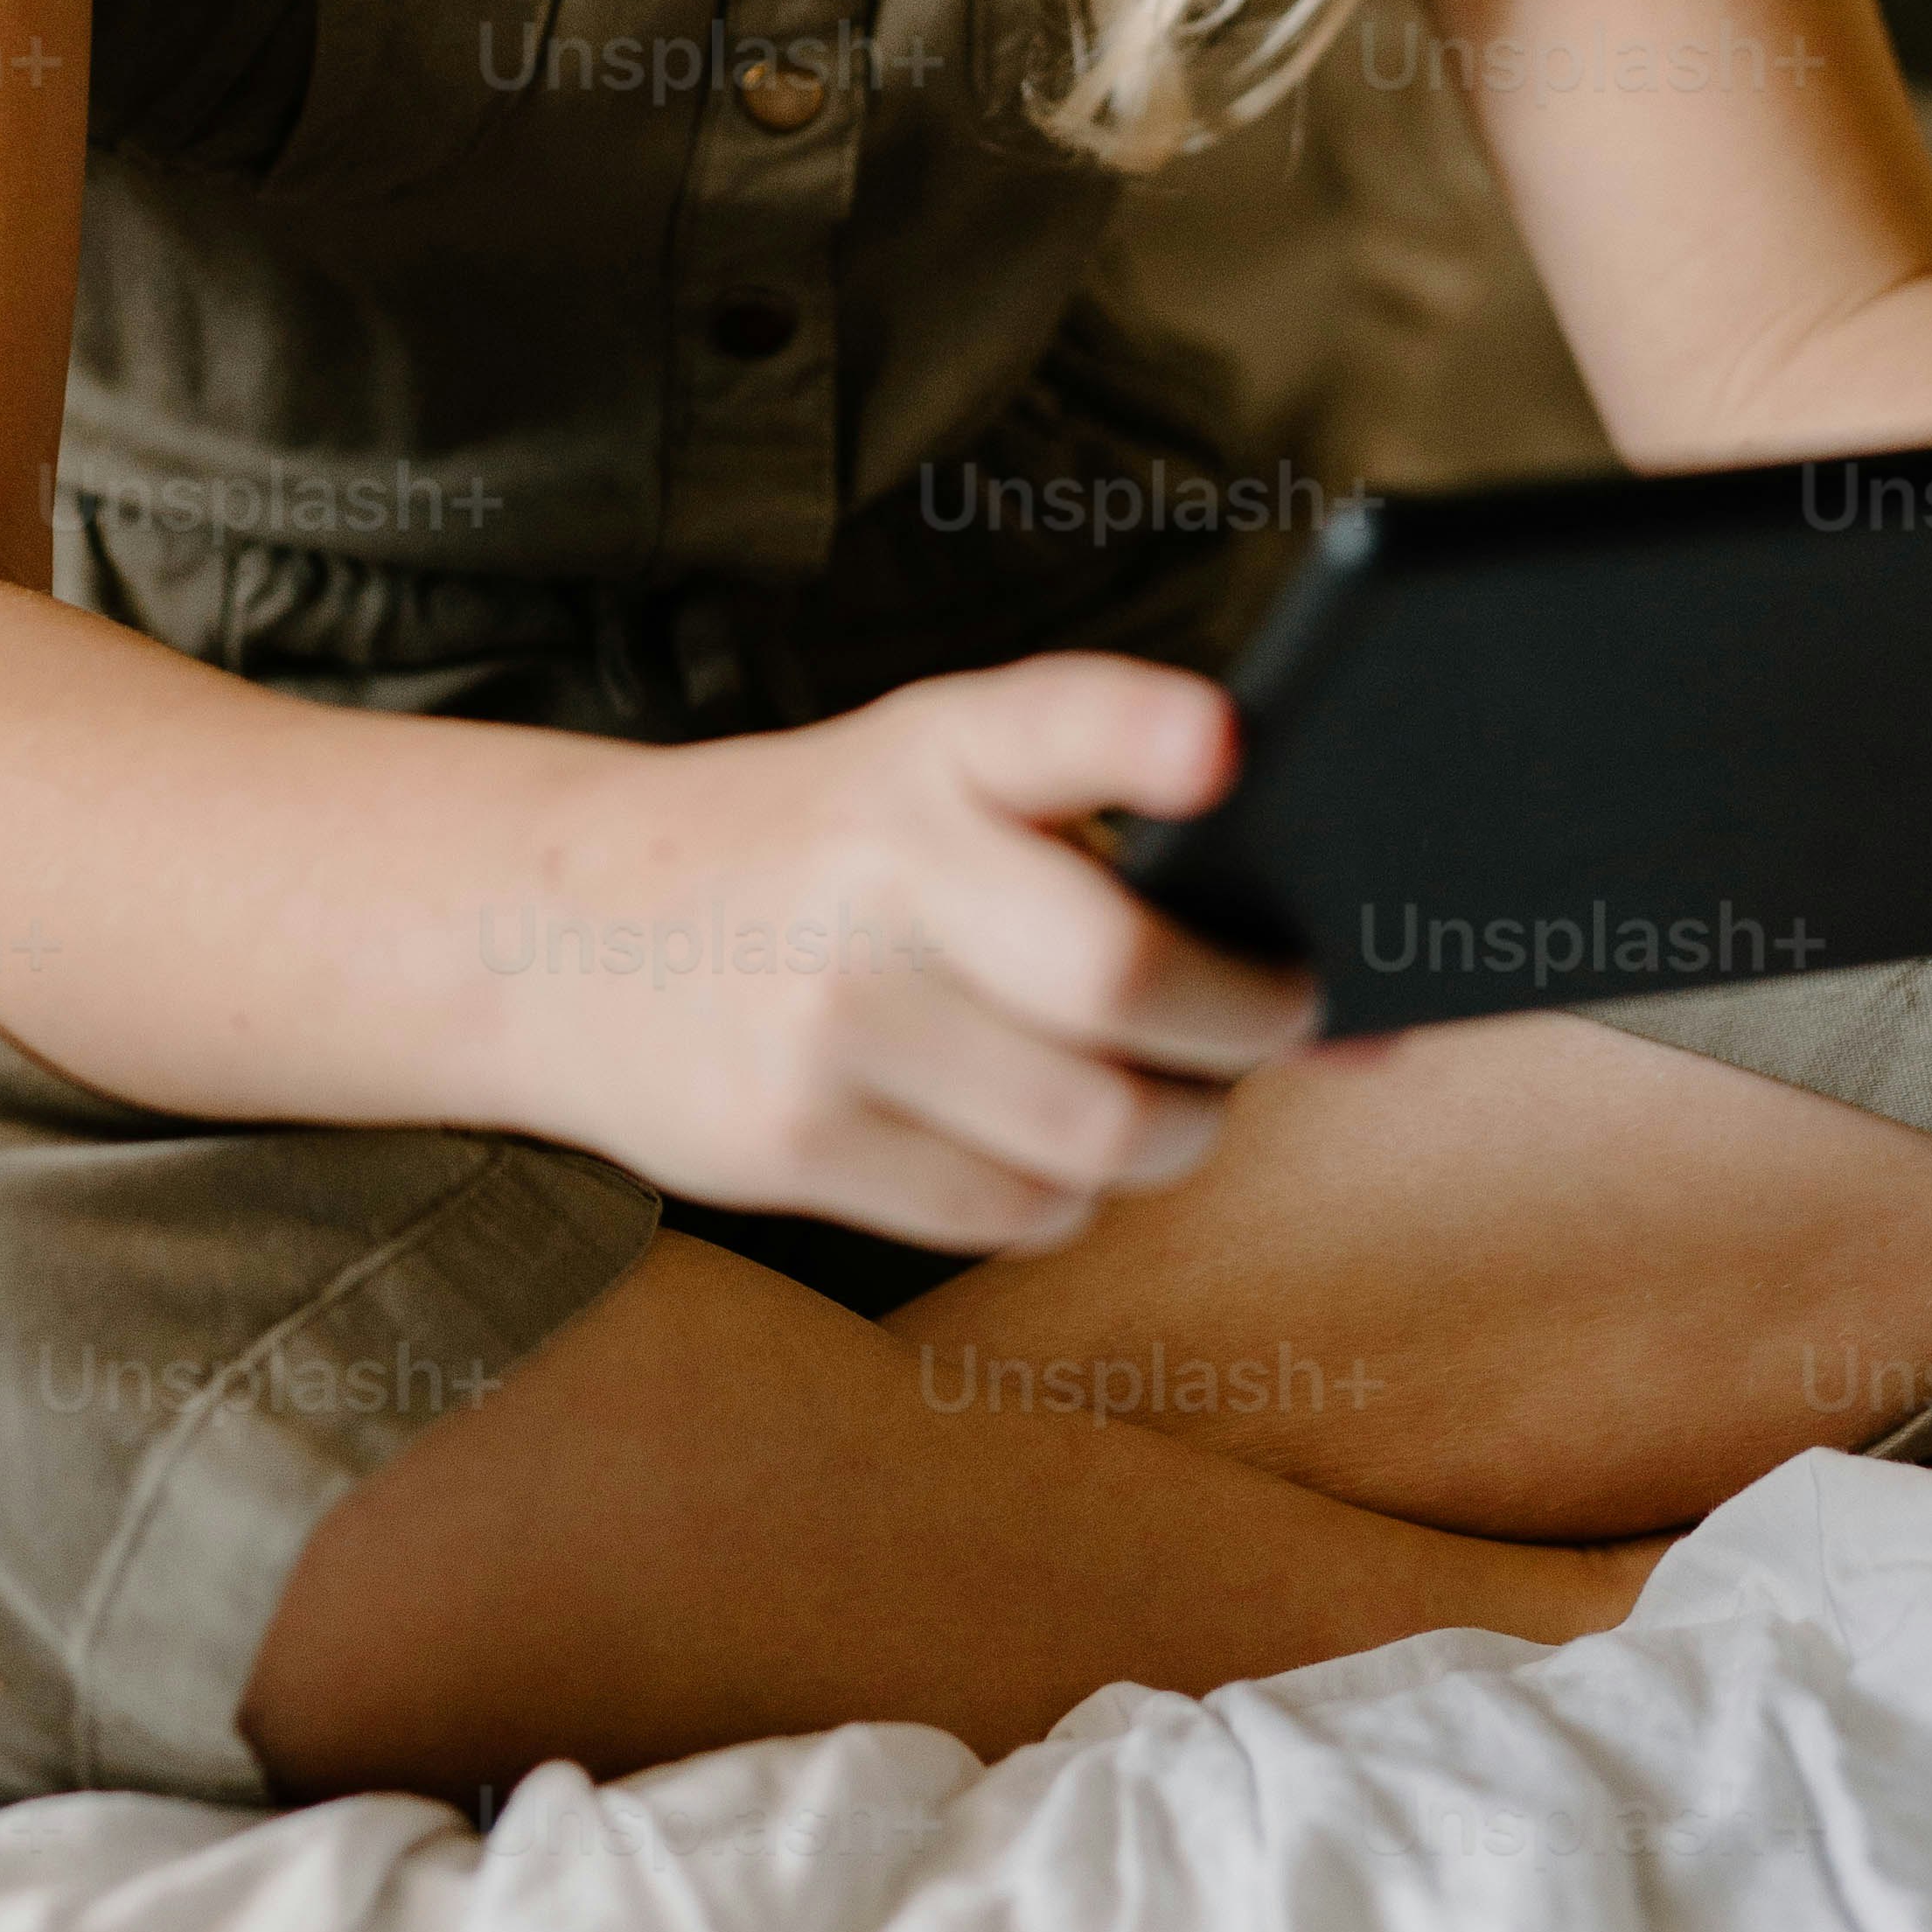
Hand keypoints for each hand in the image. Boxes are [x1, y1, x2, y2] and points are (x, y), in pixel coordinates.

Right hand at [488, 654, 1321, 1252]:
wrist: (558, 924)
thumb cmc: (826, 852)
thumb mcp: (940, 788)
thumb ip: (1129, 853)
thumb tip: (1373, 1030)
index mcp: (929, 748)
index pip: (1048, 719)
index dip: (1139, 733)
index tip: (1218, 748)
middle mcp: (875, 869)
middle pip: (1121, 979)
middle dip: (1247, 1021)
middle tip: (1272, 1013)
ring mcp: (825, 1015)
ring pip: (1095, 1130)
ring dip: (1169, 1129)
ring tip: (1154, 1091)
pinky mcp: (791, 1140)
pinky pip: (1014, 1213)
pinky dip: (1060, 1195)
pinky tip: (1025, 1136)